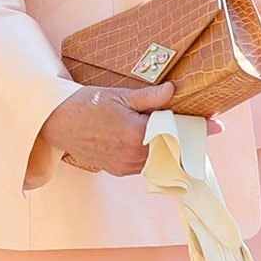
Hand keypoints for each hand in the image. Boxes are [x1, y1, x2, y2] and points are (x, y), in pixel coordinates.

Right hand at [38, 82, 176, 175]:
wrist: (57, 121)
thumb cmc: (87, 105)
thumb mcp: (120, 96)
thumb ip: (149, 96)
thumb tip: (171, 90)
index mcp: (137, 134)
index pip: (174, 132)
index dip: (188, 126)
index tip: (202, 122)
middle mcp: (132, 155)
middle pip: (168, 148)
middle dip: (177, 137)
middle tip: (182, 124)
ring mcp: (124, 165)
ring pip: (156, 159)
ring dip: (162, 147)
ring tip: (162, 131)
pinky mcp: (116, 170)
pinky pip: (141, 165)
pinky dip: (147, 155)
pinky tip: (145, 141)